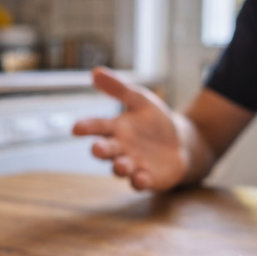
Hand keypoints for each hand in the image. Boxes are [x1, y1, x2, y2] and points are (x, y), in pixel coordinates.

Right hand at [73, 67, 188, 189]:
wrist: (180, 142)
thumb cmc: (154, 121)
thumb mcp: (141, 100)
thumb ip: (119, 89)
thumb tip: (95, 72)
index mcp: (116, 128)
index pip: (98, 126)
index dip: (87, 127)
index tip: (75, 128)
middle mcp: (120, 149)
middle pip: (106, 150)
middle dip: (101, 150)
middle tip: (97, 148)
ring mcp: (133, 165)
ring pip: (120, 169)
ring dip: (119, 167)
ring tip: (120, 164)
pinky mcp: (148, 178)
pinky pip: (140, 183)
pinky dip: (139, 182)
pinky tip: (141, 178)